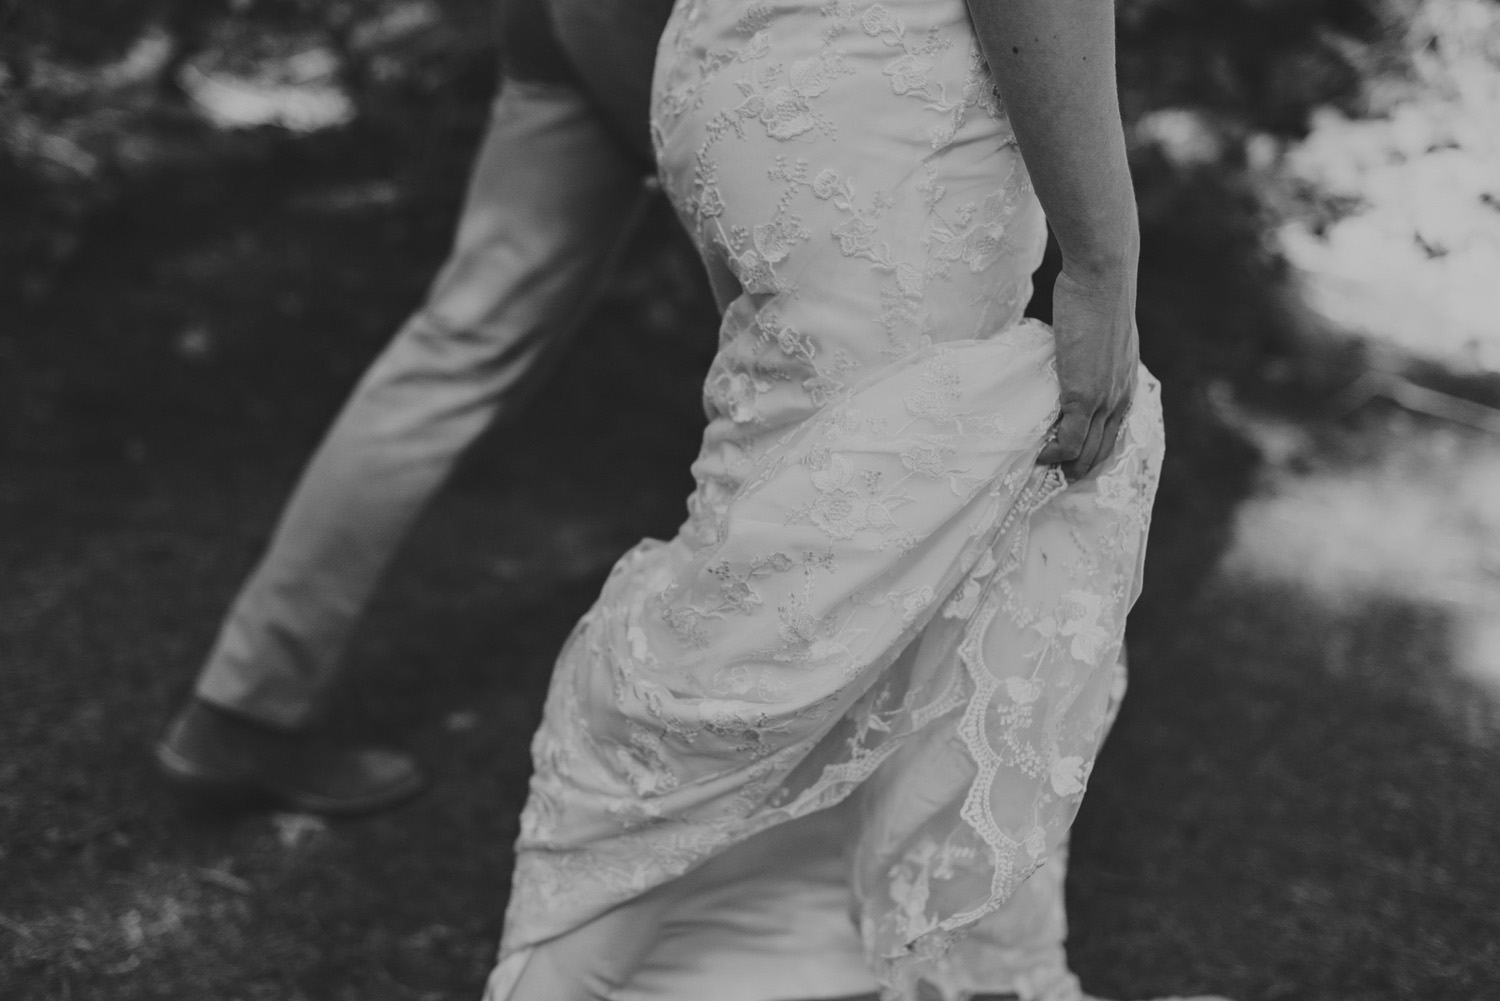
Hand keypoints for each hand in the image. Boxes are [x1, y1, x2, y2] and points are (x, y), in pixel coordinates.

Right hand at [1037, 267, 1139, 480]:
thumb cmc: (1095, 297)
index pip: (1112, 438)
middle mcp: (1120, 400)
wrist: (1101, 278)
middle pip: (1100, 454)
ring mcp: (1103, 400)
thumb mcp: (1099, 336)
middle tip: (1050, 480)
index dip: (1090, 457)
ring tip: (1040, 472)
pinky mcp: (1083, 396)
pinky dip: (1053, 454)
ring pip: (1086, 454)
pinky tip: (1038, 453)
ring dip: (1063, 468)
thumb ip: (1089, 357)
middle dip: (1077, 471)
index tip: (1067, 464)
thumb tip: (1066, 359)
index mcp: (1126, 387)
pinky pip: (1069, 441)